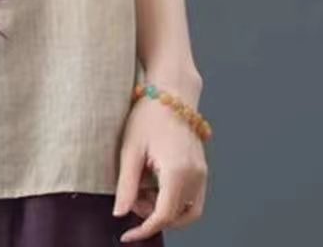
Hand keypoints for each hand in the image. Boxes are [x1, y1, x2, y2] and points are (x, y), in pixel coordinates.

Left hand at [112, 84, 208, 242]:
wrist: (171, 90)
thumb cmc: (148, 115)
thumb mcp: (130, 149)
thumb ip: (126, 184)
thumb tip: (120, 213)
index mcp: (178, 173)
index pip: (163, 216)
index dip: (143, 229)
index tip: (126, 234)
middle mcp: (196, 176)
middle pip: (176, 216)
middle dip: (151, 215)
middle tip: (130, 196)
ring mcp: (202, 173)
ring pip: (186, 210)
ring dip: (164, 209)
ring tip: (141, 188)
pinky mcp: (202, 168)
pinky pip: (192, 197)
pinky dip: (174, 200)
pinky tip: (154, 183)